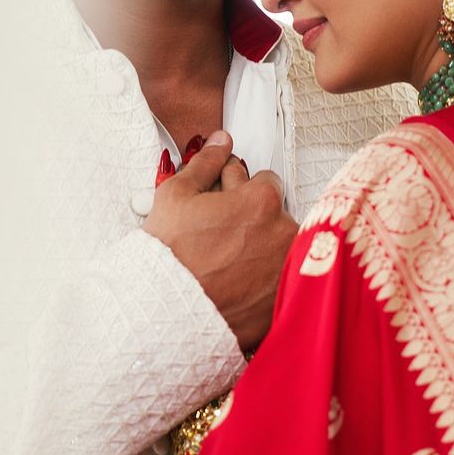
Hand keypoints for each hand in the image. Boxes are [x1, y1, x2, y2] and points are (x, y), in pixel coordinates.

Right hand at [144, 130, 296, 350]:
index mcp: (262, 200)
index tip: (227, 204)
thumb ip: (205, 163)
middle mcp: (284, 233)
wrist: (165, 313)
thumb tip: (220, 141)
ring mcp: (288, 269)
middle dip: (255, 220)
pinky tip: (238, 285)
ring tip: (228, 263)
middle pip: (277, 215)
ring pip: (280, 248)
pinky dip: (264, 282)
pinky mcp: (284, 301)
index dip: (242, 190)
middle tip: (223, 236)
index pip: (266, 181)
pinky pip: (281, 282)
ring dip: (262, 250)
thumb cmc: (168, 255)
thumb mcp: (176, 195)